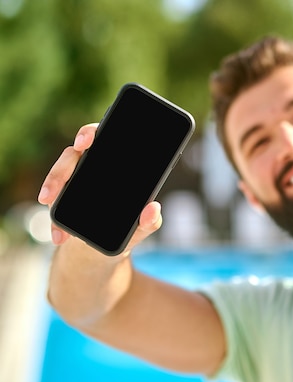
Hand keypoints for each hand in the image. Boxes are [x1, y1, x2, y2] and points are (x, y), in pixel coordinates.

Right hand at [37, 124, 162, 253]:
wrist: (106, 248)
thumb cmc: (128, 228)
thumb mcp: (143, 226)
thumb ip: (151, 220)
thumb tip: (153, 209)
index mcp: (115, 164)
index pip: (102, 138)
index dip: (92, 133)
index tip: (87, 141)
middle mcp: (91, 167)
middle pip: (73, 154)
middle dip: (65, 163)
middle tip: (67, 172)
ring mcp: (73, 180)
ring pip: (58, 173)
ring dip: (52, 186)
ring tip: (49, 203)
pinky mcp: (60, 198)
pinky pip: (52, 201)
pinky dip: (54, 219)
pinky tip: (60, 234)